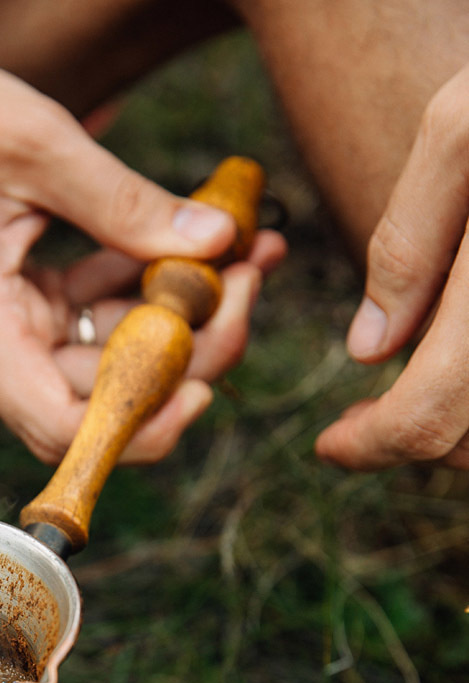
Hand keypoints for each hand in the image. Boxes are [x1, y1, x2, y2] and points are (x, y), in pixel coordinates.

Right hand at [0, 59, 284, 462]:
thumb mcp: (28, 140)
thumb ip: (122, 199)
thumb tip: (216, 243)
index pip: (59, 425)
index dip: (140, 425)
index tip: (205, 381)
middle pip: (99, 400)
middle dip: (187, 352)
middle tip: (252, 278)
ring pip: (104, 368)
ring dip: (175, 322)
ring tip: (243, 253)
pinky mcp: (11, 325)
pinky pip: (87, 333)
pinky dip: (138, 299)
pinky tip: (190, 249)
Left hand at [316, 63, 468, 469]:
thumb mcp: (462, 132)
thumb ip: (408, 245)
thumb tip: (369, 350)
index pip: (428, 417)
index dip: (371, 445)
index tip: (331, 445)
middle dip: (414, 435)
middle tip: (367, 417)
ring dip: (461, 425)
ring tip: (419, 383)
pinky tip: (464, 358)